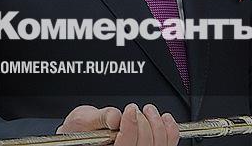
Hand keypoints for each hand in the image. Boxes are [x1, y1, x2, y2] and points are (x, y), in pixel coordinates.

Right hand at [57, 103, 179, 145]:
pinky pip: (169, 143)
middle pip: (145, 144)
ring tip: (148, 110)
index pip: (126, 145)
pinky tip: (163, 118)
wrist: (84, 131)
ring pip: (160, 144)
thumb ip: (99, 117)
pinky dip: (170, 128)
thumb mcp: (83, 120)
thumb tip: (115, 116)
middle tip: (134, 109)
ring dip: (157, 123)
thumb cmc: (81, 130)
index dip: (131, 126)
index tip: (129, 110)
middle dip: (142, 122)